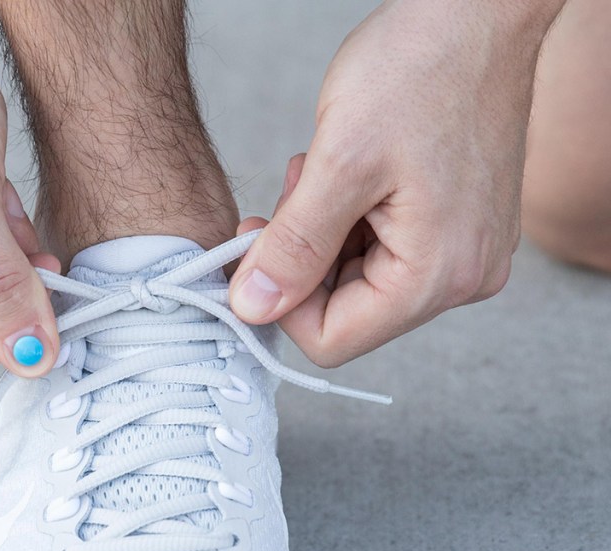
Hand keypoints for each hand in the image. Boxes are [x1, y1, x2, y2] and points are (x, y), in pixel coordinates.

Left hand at [229, 0, 563, 366]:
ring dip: (322, 234)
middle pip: (345, 312)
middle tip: (294, 194)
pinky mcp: (456, 227)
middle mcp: (461, 276)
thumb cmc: (421, 69)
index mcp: (439, 274)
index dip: (279, 301)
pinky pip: (382, 250)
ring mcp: (463, 252)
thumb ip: (293, 248)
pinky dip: (348, 219)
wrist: (476, 13)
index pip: (331, 339)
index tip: (256, 247)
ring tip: (324, 171)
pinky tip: (347, 173)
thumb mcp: (339, 163)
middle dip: (302, 259)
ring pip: (357, 280)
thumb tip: (253, 308)